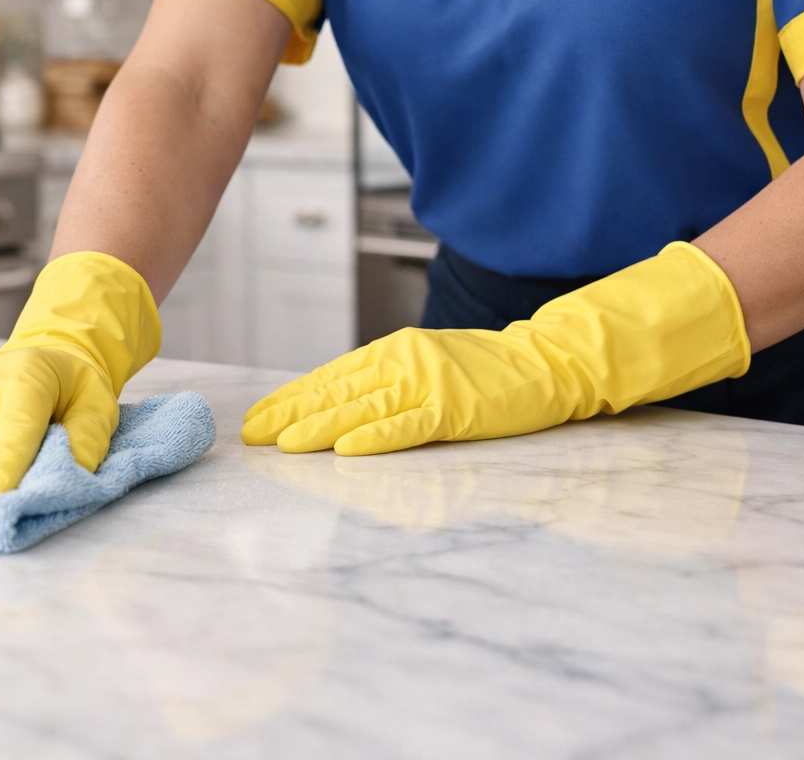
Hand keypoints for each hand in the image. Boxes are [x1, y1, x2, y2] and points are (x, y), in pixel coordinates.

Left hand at [243, 242, 750, 456]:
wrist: (550, 364)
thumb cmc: (487, 373)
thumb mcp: (426, 366)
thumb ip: (383, 382)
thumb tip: (332, 404)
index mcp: (394, 353)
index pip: (330, 378)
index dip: (290, 399)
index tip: (257, 419)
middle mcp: (404, 362)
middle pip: (335, 393)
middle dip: (290, 416)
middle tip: (252, 436)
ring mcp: (430, 384)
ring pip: (362, 409)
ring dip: (318, 427)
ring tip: (284, 445)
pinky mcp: (456, 408)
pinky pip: (408, 426)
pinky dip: (375, 438)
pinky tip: (346, 450)